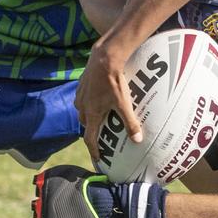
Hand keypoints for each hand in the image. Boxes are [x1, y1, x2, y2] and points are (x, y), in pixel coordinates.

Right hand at [74, 41, 141, 161]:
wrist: (103, 58)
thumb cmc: (114, 82)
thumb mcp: (124, 103)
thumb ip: (130, 122)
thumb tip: (137, 140)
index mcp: (92, 114)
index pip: (90, 138)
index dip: (93, 150)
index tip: (97, 159)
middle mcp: (82, 107)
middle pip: (86, 125)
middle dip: (93, 132)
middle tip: (101, 136)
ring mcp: (80, 95)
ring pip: (83, 112)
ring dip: (90, 117)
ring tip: (101, 117)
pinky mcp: (81, 85)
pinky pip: (83, 99)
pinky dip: (89, 104)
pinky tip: (97, 99)